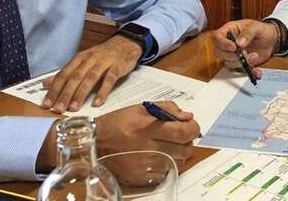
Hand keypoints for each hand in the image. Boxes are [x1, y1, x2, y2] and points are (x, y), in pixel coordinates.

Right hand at [35, 101, 199, 178]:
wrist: (93, 144)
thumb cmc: (116, 123)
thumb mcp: (140, 108)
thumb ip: (167, 109)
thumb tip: (188, 117)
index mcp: (148, 128)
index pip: (183, 132)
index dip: (193, 129)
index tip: (191, 125)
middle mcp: (148, 149)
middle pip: (184, 150)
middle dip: (187, 141)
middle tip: (179, 135)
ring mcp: (145, 166)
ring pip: (177, 162)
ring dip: (177, 153)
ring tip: (166, 145)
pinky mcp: (141, 178)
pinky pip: (165, 173)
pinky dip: (166, 165)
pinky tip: (156, 156)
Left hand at [42, 35, 141, 112]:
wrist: (125, 44)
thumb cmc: (102, 55)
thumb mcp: (83, 61)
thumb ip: (66, 73)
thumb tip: (46, 84)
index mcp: (79, 59)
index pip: (63, 75)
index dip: (54, 90)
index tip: (46, 104)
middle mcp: (89, 59)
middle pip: (75, 77)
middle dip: (65, 94)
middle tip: (58, 109)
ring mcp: (104, 62)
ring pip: (90, 78)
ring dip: (81, 94)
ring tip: (74, 108)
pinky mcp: (117, 67)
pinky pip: (109, 80)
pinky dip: (102, 91)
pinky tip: (97, 102)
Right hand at [212, 19, 278, 77]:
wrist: (272, 39)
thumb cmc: (262, 29)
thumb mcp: (256, 27)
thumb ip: (248, 33)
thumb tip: (239, 42)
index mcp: (230, 30)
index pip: (218, 37)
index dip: (223, 43)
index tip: (234, 47)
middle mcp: (229, 43)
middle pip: (219, 52)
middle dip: (232, 56)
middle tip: (245, 53)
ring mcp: (234, 54)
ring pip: (228, 63)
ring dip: (241, 63)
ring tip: (255, 56)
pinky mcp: (241, 62)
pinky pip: (241, 70)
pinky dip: (249, 71)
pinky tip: (257, 70)